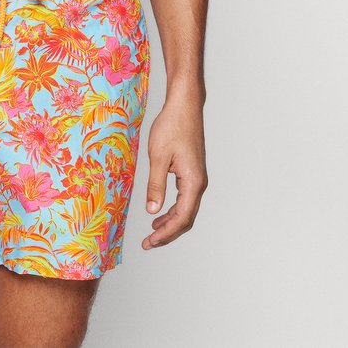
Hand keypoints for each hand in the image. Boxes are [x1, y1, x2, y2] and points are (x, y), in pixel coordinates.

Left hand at [142, 88, 207, 250]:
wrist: (184, 106)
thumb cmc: (171, 126)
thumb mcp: (158, 156)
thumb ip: (156, 185)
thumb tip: (152, 210)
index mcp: (193, 182)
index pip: (181, 218)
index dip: (165, 233)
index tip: (150, 242)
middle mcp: (199, 183)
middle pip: (186, 218)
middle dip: (168, 233)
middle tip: (148, 243)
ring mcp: (197, 178)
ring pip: (186, 209)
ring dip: (170, 222)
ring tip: (153, 232)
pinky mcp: (192, 171)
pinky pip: (184, 198)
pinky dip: (172, 209)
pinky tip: (160, 211)